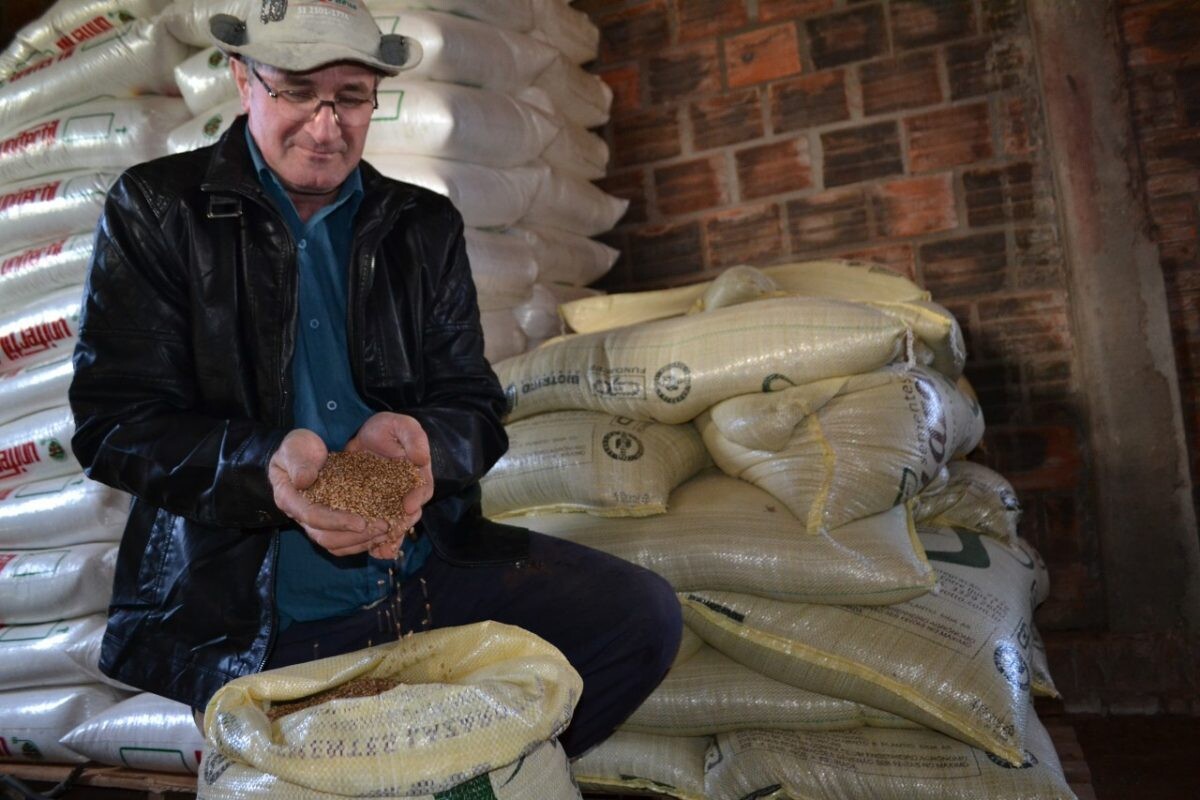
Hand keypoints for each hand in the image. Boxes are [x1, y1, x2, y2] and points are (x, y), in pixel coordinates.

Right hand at [268, 429, 386, 555]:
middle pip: (325, 537)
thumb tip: (303, 481)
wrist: (302, 451)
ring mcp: (315, 522)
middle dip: (354, 536)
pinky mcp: (329, 522)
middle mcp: (301, 516)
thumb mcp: (295, 448)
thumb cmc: (298, 448)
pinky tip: (382, 533)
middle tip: (382, 527)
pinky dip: (362, 540)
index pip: (312, 516)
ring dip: (361, 541)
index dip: (337, 521)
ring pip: (336, 543)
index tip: (361, 522)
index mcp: (289, 499)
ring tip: (386, 531)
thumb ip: (298, 463)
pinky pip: (343, 540)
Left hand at [345, 412, 434, 554]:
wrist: (367, 435)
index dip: (417, 498)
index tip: (408, 505)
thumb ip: (414, 438)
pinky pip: (376, 527)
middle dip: (402, 526)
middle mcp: (406, 494)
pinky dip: (375, 541)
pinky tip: (372, 552)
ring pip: (393, 525)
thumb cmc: (389, 429)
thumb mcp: (403, 426)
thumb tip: (421, 459)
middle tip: (391, 532)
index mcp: (417, 476)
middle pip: (409, 514)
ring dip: (389, 539)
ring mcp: (389, 503)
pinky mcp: (371, 507)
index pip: (422, 490)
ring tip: (381, 550)